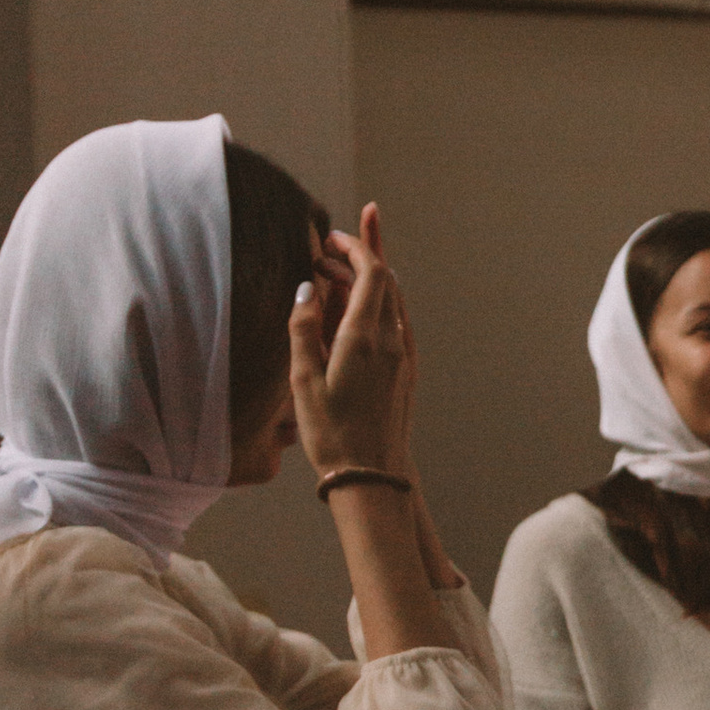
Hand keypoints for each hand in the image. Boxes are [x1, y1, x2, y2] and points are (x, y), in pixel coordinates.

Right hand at [290, 202, 416, 479]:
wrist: (373, 474)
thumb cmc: (331, 432)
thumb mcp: (303, 380)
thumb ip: (304, 329)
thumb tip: (307, 289)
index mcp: (366, 337)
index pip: (373, 273)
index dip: (356, 247)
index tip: (332, 236)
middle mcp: (393, 340)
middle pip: (386, 281)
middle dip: (362, 255)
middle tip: (328, 247)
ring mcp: (403, 355)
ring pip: (391, 301)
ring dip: (367, 280)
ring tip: (334, 273)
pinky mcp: (405, 369)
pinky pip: (394, 323)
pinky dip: (375, 305)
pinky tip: (353, 310)